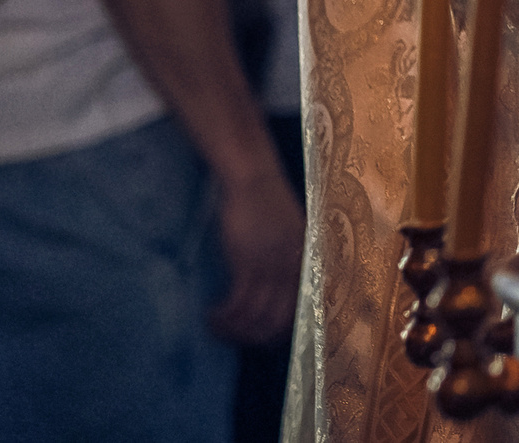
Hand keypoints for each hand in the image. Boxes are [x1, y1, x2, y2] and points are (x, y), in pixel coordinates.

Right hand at [208, 165, 304, 343]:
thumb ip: (285, 264)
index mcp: (307, 263)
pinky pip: (238, 304)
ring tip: (215, 326)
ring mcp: (274, 265)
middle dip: (252, 338)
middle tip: (231, 337)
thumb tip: (272, 296)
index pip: (301, 314)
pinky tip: (211, 315)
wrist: (253, 178)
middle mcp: (296, 268)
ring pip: (255, 317)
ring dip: (232, 329)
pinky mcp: (250, 261)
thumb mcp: (286, 237)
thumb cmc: (265, 206)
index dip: (278, 334)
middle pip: (278, 323)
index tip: (256, 339)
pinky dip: (223, 317)